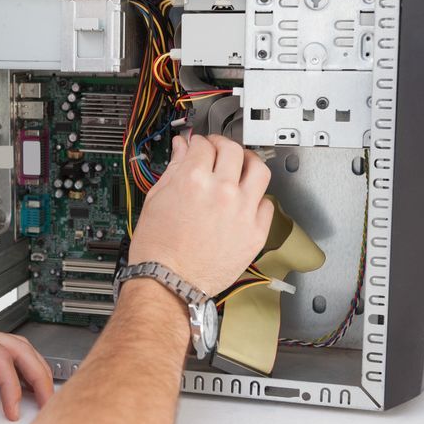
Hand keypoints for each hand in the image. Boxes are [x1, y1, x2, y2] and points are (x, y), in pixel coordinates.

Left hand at [0, 316, 53, 423]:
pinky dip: (16, 376)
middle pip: (17, 348)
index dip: (10, 385)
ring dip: (30, 372)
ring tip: (43, 397)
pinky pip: (1, 362)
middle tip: (48, 401)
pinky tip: (22, 391)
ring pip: (13, 352)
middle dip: (36, 374)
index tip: (12, 410)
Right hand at [128, 133, 273, 296]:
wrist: (169, 282)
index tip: (197, 147)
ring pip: (258, 170)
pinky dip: (257, 198)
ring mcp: (242, 211)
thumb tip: (182, 148)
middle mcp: (221, 191)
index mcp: (193, 180)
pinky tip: (246, 199)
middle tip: (216, 150)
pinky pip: (267, 204)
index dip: (197, 142)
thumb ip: (173, 169)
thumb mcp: (156, 200)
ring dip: (248, 162)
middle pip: (232, 149)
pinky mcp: (255, 232)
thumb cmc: (158, 248)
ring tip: (240, 166)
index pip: (202, 145)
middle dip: (221, 145)